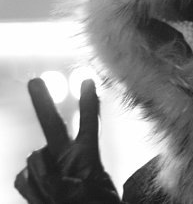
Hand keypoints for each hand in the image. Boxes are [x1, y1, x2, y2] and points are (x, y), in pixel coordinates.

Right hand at [14, 78, 120, 203]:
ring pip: (34, 159)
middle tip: (34, 81)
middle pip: (52, 124)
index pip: (90, 125)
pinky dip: (33, 191)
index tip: (88, 80)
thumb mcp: (88, 197)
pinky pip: (23, 179)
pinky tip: (45, 200)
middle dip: (42, 102)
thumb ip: (62, 183)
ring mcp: (48, 168)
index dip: (89, 104)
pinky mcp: (31, 182)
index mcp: (89, 156)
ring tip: (58, 198)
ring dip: (43, 178)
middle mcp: (67, 157)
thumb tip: (40, 170)